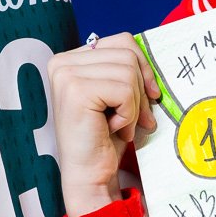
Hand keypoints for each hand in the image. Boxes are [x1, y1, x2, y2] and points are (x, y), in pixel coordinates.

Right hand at [49, 33, 157, 216]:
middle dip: (141, 89)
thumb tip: (153, 56)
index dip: (143, 67)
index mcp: (70, 59)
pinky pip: (124, 90)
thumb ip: (127, 69)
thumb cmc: (103, 137)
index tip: (150, 95)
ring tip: (120, 125)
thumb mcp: (117, 95)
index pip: (122, 41)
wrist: (89, 175)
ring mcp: (66, 74)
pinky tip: (113, 129)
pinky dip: (128, 113)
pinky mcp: (76, 90)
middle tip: (136, 119)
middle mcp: (62, 62)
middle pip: (127, 54)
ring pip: (128, 72)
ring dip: (134, 105)